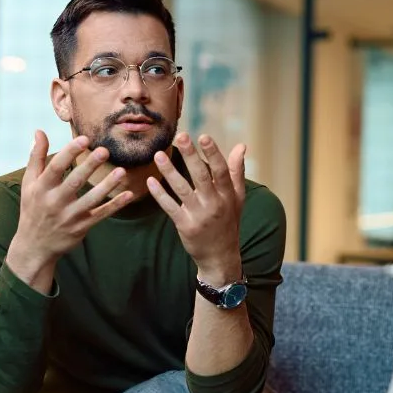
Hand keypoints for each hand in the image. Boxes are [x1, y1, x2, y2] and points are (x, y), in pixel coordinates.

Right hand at [7, 132, 134, 289]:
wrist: (34, 245)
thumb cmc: (33, 208)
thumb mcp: (29, 183)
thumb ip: (36, 157)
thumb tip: (39, 131)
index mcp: (41, 188)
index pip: (56, 167)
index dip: (70, 152)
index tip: (84, 139)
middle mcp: (55, 202)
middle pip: (74, 182)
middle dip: (89, 166)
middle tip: (105, 150)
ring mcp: (69, 216)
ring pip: (91, 199)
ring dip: (107, 185)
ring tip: (121, 171)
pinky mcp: (82, 227)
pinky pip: (101, 215)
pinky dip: (115, 205)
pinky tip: (128, 194)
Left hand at [147, 133, 245, 281]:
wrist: (220, 256)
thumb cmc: (229, 222)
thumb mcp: (238, 198)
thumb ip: (237, 171)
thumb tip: (241, 146)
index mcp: (228, 195)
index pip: (221, 171)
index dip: (213, 153)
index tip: (203, 136)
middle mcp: (215, 204)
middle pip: (201, 176)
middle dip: (190, 156)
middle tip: (180, 137)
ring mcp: (199, 216)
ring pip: (182, 190)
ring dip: (169, 172)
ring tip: (158, 155)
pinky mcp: (185, 226)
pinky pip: (170, 207)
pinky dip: (160, 194)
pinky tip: (150, 181)